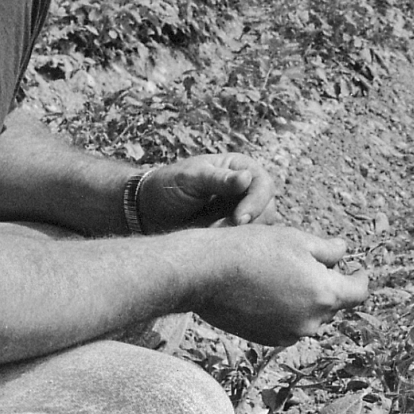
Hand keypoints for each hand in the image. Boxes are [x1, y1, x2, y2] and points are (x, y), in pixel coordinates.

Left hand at [138, 152, 281, 232]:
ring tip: (213, 236)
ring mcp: (241, 210)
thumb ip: (219, 179)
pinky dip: (235, 246)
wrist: (146, 212)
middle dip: (250, 223)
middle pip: (268, 208)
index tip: (239, 219)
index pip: (263, 185)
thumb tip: (247, 177)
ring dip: (241, 236)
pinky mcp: (234, 231)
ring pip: (260, 227)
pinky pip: (247, 241)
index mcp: (239, 168)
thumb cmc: (166, 187)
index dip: (256, 202)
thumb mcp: (190, 179)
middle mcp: (246, 189)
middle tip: (221, 231)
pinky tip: (216, 246)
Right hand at [194, 227, 370, 344]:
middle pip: (333, 304)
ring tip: (285, 274)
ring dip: (307, 299)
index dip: (360, 277)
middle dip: (329, 285)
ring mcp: (288, 334)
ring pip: (310, 315)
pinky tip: (269, 290)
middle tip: (312, 263)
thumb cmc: (254, 249)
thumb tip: (345, 252)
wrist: (207, 273)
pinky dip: (287, 310)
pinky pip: (289, 325)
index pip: (358, 292)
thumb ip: (329, 250)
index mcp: (325, 295)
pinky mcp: (267, 339)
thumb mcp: (298, 239)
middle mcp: (311, 321)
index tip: (357, 269)